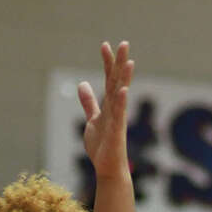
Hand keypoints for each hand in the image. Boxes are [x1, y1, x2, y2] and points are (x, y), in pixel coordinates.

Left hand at [77, 41, 133, 179]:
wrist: (108, 168)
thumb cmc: (102, 146)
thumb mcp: (92, 120)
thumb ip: (89, 102)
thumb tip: (82, 84)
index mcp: (109, 105)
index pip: (108, 80)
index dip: (107, 63)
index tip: (104, 45)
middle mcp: (115, 109)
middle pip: (117, 82)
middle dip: (119, 63)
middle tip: (123, 43)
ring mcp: (117, 119)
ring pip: (121, 95)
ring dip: (125, 78)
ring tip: (129, 61)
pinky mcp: (116, 132)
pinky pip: (119, 115)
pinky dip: (121, 102)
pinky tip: (123, 90)